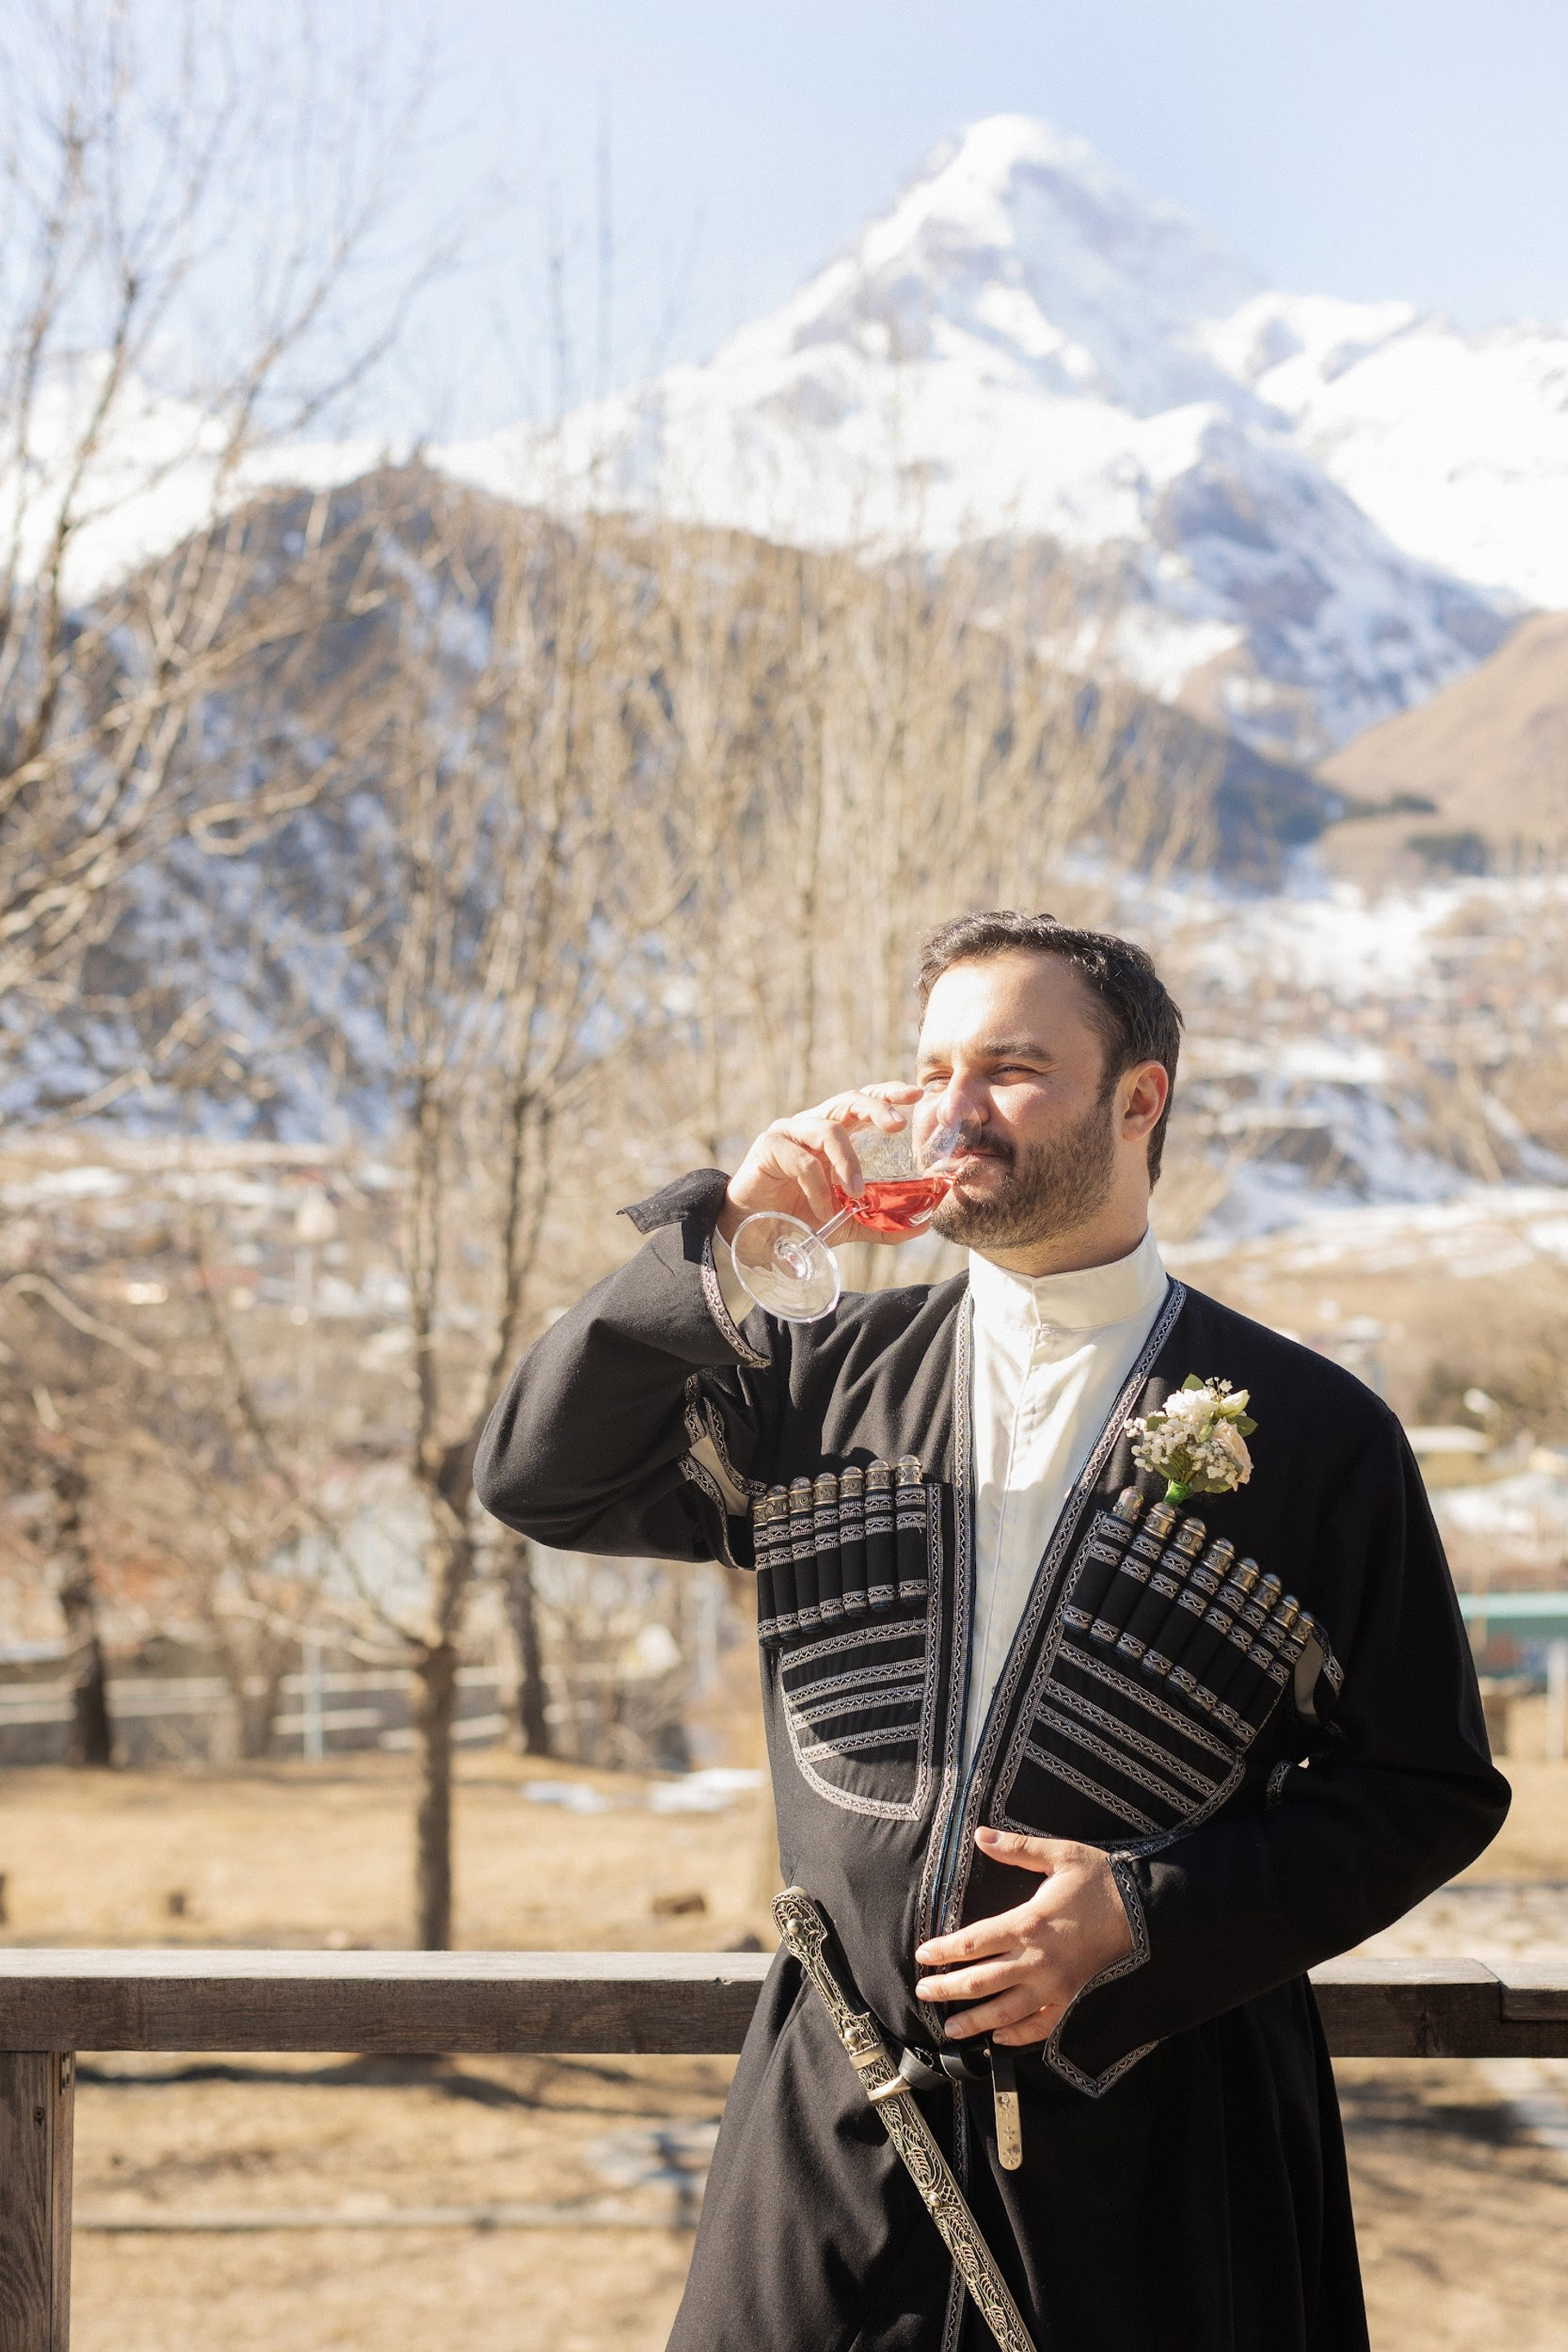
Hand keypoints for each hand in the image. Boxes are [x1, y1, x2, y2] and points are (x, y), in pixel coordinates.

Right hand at [716, 1083, 922, 1244]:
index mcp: (832, 1135)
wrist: (755, 1236)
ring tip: (855, 1194)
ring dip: (848, 1164)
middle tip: (897, 1127)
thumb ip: (882, 1220)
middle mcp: (811, 1126)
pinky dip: (818, 1187)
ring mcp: (789, 1133)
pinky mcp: (769, 1147)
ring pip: (828, 1131)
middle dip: (877, 1108)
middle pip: (849, 1099)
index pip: (863, 1103)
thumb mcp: (849, 1221)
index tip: (915, 1095)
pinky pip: (802, 1161)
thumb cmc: (799, 1220)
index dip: (888, 1095)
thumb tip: (924, 1225)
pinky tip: (821, 1209)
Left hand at [913, 1829, 1134, 2047]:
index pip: (971, 1943)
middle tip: (922, 1992)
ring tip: (950, 2029)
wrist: (1145, 1912)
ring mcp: (1055, 1986)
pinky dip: (1017, 2036)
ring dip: (974, 2021)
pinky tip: (999, 2038)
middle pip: (980, 1981)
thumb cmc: (1100, 1881)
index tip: (922, 1955)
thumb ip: (1017, 1848)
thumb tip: (980, 1834)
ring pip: (1005, 2011)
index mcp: (1028, 1923)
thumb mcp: (1060, 1855)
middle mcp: (1037, 1960)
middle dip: (947, 1990)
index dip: (942, 1951)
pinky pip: (1040, 2026)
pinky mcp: (1072, 2001)